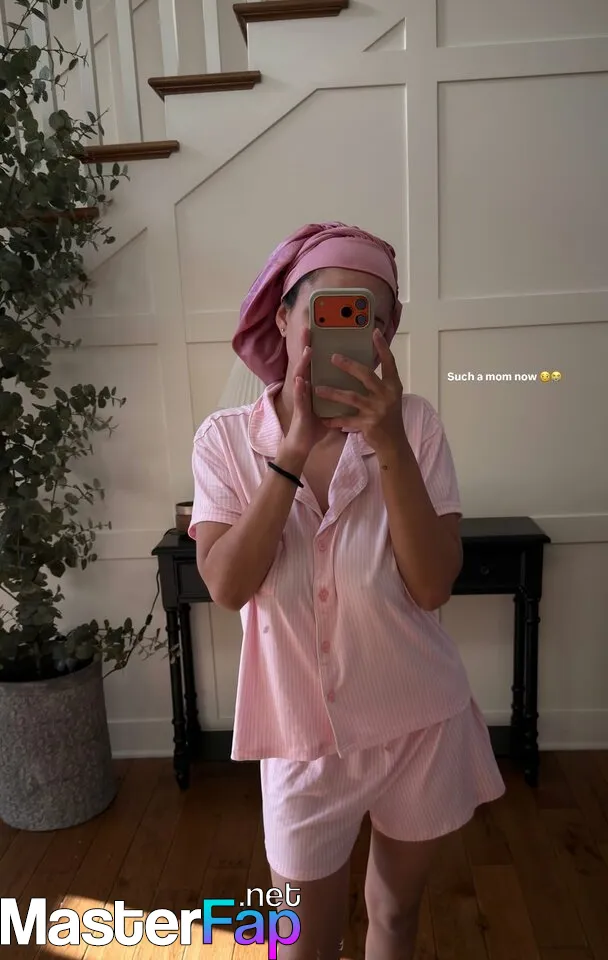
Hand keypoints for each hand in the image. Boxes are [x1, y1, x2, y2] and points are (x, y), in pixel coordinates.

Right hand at [286, 328, 328, 456]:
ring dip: (303, 363)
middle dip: (305, 346)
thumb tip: (352, 381)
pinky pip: (300, 399)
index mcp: (313, 385)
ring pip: (300, 377)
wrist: (303, 444)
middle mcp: (305, 388)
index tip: (319, 330)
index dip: (315, 346)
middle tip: (307, 329)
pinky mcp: (299, 411)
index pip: (314, 362)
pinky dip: (300, 389)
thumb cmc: (315, 424)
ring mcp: (301, 398)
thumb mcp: (326, 404)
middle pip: (305, 363)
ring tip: (308, 350)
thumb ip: (335, 391)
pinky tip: (301, 380)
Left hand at [314, 328, 404, 451]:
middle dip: (349, 366)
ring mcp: (377, 410)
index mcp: (393, 386)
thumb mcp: (389, 397)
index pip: (390, 363)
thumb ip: (380, 383)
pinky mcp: (368, 424)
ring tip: (317, 389)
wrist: (394, 443)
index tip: (375, 332)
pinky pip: (347, 420)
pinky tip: (323, 419)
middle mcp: (387, 396)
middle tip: (333, 357)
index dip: (383, 347)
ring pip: (351, 397)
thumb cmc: (389, 417)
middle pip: (366, 376)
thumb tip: (362, 366)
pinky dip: (334, 419)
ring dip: (333, 393)